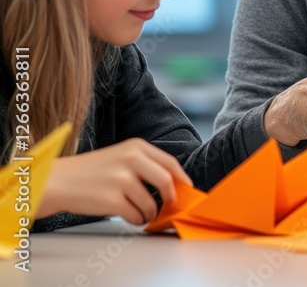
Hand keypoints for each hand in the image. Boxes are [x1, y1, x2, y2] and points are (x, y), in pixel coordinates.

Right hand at [38, 139, 191, 224]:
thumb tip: (173, 184)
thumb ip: (145, 164)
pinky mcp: (112, 200)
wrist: (58, 181)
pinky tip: (130, 217)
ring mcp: (122, 180)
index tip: (186, 189)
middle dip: (171, 198)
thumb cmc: (91, 171)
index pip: (170, 163)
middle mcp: (131, 160)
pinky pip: (136, 215)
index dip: (182, 179)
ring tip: (142, 214)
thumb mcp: (120, 156)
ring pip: (151, 203)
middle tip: (168, 206)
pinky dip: (137, 220)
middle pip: (167, 182)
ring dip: (150, 213)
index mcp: (136, 146)